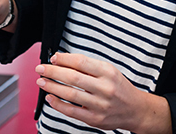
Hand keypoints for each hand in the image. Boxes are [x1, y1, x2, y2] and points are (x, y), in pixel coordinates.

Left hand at [35, 52, 170, 133]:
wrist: (134, 109)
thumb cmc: (119, 87)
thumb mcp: (109, 70)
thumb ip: (89, 66)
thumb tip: (64, 60)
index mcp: (108, 72)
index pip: (81, 62)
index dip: (65, 59)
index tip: (53, 57)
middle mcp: (104, 88)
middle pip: (73, 78)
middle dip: (53, 72)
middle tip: (41, 68)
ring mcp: (99, 105)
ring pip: (70, 94)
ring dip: (53, 87)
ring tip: (42, 81)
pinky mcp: (95, 119)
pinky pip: (72, 111)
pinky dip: (58, 105)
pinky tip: (50, 98)